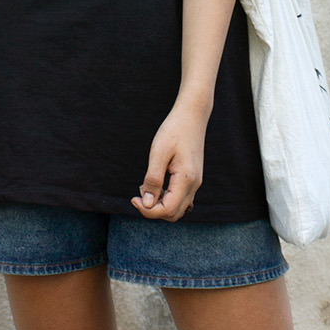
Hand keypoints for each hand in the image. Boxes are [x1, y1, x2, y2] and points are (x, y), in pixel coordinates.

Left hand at [133, 100, 208, 221]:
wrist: (192, 115)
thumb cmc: (174, 130)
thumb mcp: (158, 153)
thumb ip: (153, 180)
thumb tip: (147, 203)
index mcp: (186, 180)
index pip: (167, 210)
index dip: (148, 210)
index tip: (134, 199)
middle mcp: (194, 185)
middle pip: (173, 214)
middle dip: (153, 210)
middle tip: (138, 195)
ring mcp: (195, 182)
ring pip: (177, 208)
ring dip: (159, 205)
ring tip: (146, 187)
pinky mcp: (192, 178)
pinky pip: (180, 199)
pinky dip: (166, 198)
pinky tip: (156, 184)